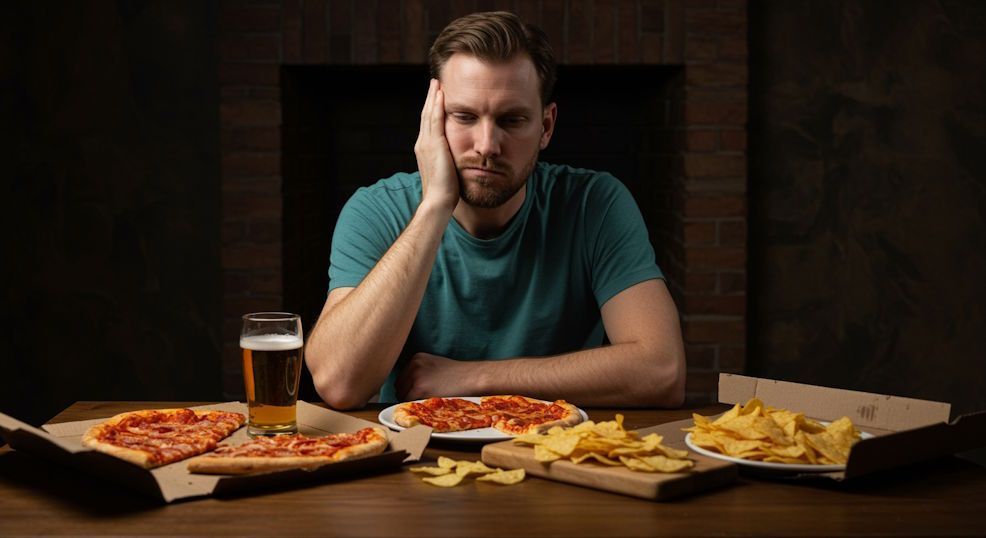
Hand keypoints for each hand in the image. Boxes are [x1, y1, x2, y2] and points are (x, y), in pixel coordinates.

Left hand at [395, 352, 475, 400]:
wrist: (472, 377)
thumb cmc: (458, 375)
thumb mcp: (436, 366)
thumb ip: (421, 372)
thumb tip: (408, 387)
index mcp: (417, 358)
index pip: (402, 377)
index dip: (408, 389)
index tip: (418, 394)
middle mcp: (413, 364)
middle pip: (399, 386)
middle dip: (407, 395)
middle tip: (422, 400)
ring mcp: (416, 375)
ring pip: (401, 395)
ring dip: (410, 401)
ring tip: (427, 402)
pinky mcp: (419, 387)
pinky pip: (408, 402)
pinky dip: (414, 406)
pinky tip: (427, 404)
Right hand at [414, 79, 458, 212]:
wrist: (438, 200)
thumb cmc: (445, 192)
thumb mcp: (446, 171)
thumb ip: (448, 160)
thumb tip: (456, 158)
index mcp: (425, 149)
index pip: (428, 124)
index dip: (431, 109)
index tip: (437, 97)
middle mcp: (422, 143)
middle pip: (426, 115)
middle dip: (430, 98)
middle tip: (435, 83)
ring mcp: (426, 143)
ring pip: (429, 114)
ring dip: (433, 97)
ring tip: (437, 83)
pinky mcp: (434, 144)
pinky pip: (435, 120)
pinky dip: (437, 106)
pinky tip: (441, 94)